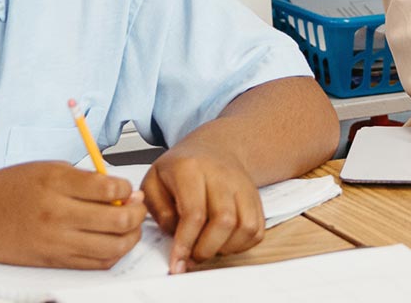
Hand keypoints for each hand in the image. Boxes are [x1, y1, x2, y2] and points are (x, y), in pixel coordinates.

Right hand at [0, 161, 146, 268]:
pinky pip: (98, 263)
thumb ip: (85, 178)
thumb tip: (120, 189)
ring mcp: (58, 242)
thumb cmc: (9, 189)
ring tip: (129, 225)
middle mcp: (58, 215)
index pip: (109, 188)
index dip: (127, 187)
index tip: (126, 186)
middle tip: (136, 205)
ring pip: (114, 247)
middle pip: (118, 220)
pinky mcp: (56, 261)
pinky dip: (114, 253)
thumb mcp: (47, 168)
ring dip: (131, 236)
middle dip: (137, 212)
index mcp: (56, 184)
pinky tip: (113, 241)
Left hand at [142, 144, 264, 271]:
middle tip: (192, 257)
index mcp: (191, 168)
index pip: (194, 213)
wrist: (213, 148)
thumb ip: (157, 210)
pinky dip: (241, 245)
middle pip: (224, 221)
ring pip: (245, 227)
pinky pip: (257, 230)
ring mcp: (243, 186)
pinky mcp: (256, 198)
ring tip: (208, 248)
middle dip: (206, 249)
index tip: (177, 262)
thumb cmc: (180, 168)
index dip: (185, 243)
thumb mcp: (153, 181)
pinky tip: (223, 242)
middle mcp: (222, 175)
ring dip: (225, 248)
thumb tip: (174, 235)